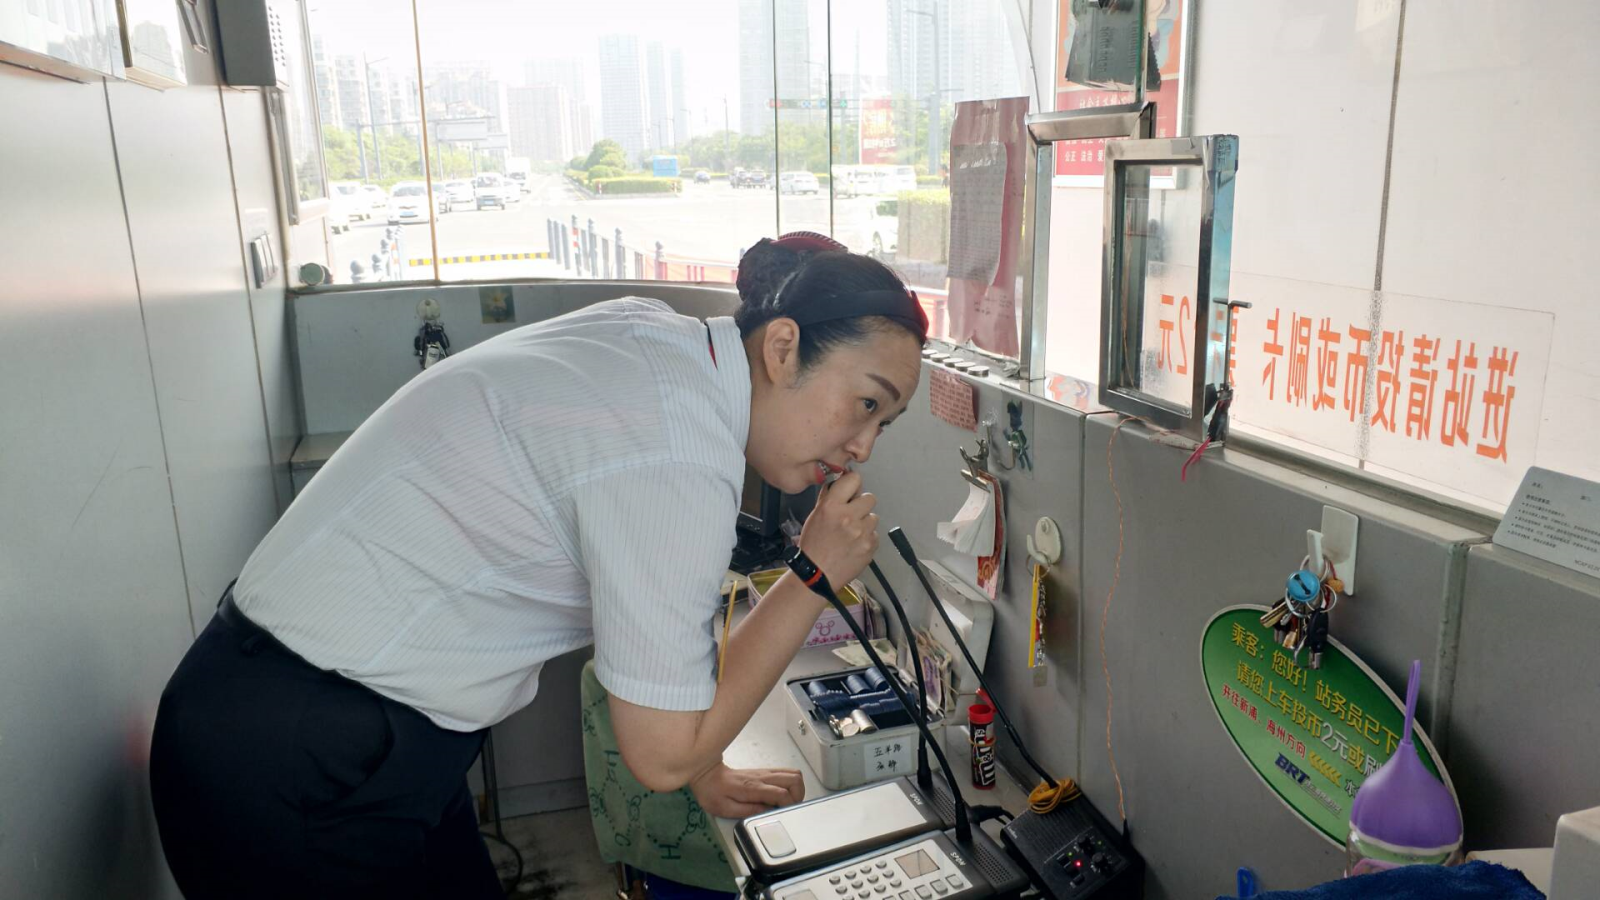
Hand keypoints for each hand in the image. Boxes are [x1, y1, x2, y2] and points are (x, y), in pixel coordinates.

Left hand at [688, 763, 804, 818]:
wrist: (706, 774)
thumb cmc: (713, 792)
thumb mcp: (725, 809)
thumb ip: (748, 811)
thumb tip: (768, 812)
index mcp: (753, 787)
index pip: (782, 793)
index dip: (788, 806)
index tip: (783, 814)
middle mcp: (762, 777)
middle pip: (795, 779)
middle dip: (798, 796)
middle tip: (789, 808)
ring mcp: (765, 772)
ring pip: (794, 773)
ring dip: (797, 789)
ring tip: (787, 803)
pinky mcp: (765, 771)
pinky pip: (787, 772)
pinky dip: (792, 784)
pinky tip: (783, 795)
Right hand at [798, 471, 878, 585]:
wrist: (817, 574)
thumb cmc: (813, 544)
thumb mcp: (815, 515)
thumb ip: (829, 497)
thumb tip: (842, 480)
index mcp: (832, 506)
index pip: (854, 479)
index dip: (853, 484)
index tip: (851, 490)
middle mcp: (849, 517)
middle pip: (870, 498)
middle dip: (862, 505)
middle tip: (852, 515)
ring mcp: (862, 532)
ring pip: (873, 517)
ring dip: (865, 523)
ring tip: (852, 534)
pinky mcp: (870, 546)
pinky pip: (875, 534)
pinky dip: (867, 538)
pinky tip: (855, 545)